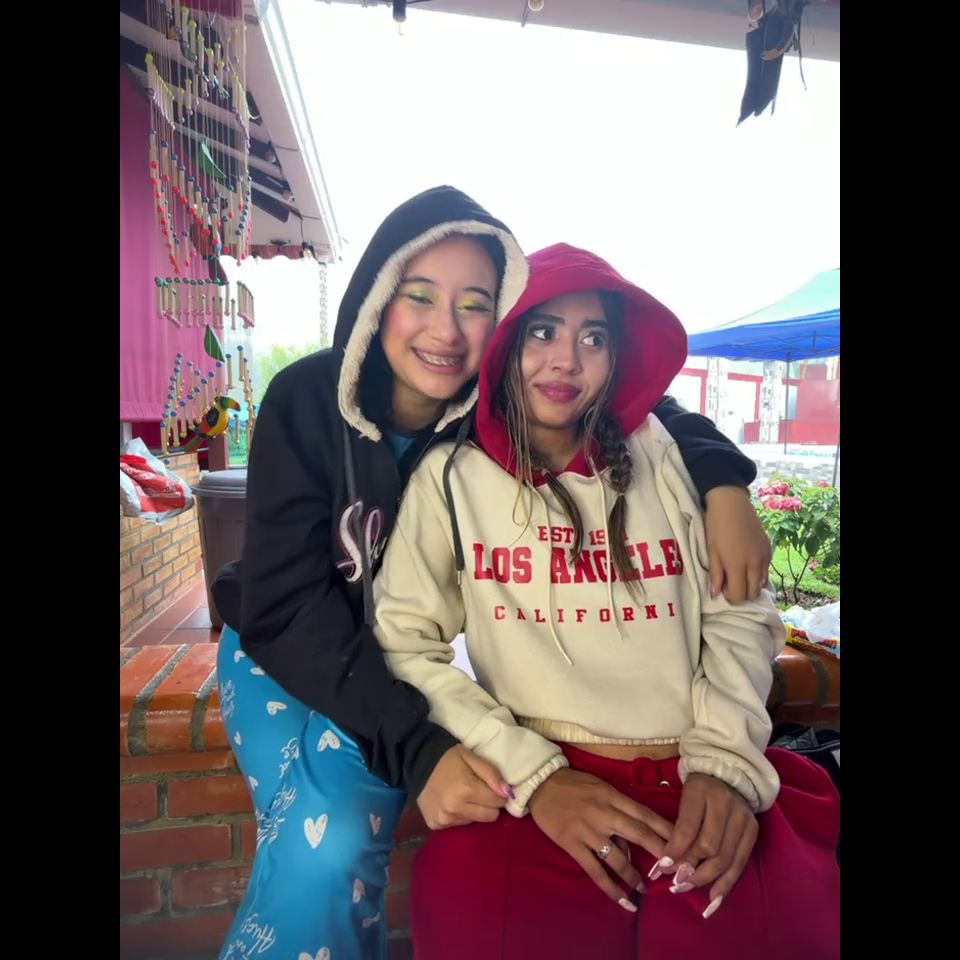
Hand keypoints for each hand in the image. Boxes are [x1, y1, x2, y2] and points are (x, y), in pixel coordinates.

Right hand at [416, 745, 509, 829]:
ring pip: (475, 822)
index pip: (498, 802)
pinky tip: (452, 802)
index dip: (499, 793)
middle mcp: (455, 808)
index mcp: (466, 789)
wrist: (417, 762)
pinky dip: (460, 815)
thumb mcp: (472, 757)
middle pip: (489, 816)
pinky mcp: (436, 825)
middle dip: (489, 804)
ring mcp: (444, 819)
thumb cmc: (448, 758)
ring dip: (474, 810)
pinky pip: (460, 824)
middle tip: (479, 791)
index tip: (492, 786)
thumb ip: (491, 774)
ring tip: (463, 795)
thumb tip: (508, 793)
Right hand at [528, 767, 673, 911]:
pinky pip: (595, 871)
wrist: (540, 783)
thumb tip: (631, 842)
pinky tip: (623, 900)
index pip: (645, 814)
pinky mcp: (573, 844)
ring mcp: (588, 831)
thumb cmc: (573, 784)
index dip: (666, 830)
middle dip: (661, 853)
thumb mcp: (600, 788)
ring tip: (644, 888)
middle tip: (677, 870)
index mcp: (612, 796)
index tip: (684, 843)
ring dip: (634, 876)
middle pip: (639, 834)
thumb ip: (618, 810)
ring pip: (618, 858)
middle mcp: (604, 813)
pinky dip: (611, 888)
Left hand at [653, 774, 757, 917]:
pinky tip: (713, 898)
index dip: (675, 851)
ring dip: (705, 879)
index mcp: (701, 790)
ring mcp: (743, 818)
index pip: (688, 827)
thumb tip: (668, 865)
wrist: (729, 774)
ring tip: (687, 888)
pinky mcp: (753, 831)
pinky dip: (726, 883)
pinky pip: (740, 863)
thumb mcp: (683, 798)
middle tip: (675, 883)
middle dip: (690, 869)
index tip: (662, 868)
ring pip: (725, 858)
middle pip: (709, 847)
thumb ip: (678, 828)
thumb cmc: (699, 789)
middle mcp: (726, 804)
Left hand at [704, 486, 771, 601]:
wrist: (731, 503)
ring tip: (739, 575)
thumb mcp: (712, 552)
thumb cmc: (716, 527)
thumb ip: (716, 575)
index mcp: (738, 566)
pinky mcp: (769, 548)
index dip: (730, 596)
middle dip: (743, 594)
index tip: (723, 588)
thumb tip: (716, 595)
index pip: (739, 596)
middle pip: (753, 593)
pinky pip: (766, 570)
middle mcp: (755, 564)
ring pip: (762, 583)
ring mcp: (765, 556)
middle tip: (731, 583)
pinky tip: (748, 565)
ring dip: (752, 585)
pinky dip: (758, 574)